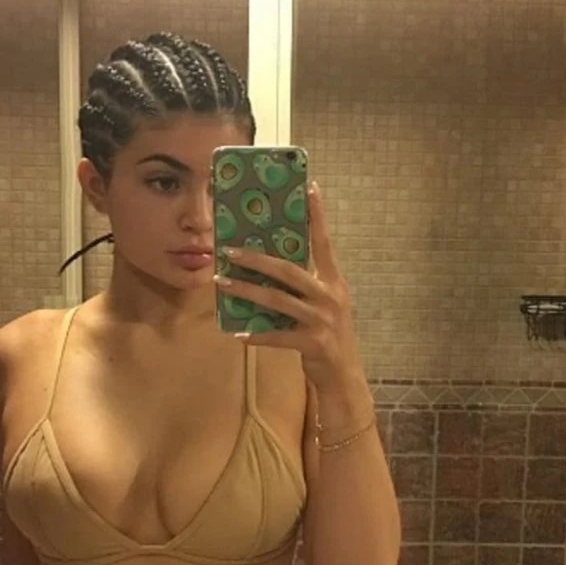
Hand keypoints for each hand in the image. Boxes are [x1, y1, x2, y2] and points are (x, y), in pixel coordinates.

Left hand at [213, 181, 360, 394]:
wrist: (343, 376)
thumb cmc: (326, 336)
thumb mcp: (322, 305)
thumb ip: (304, 286)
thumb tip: (268, 265)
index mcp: (333, 282)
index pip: (323, 242)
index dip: (317, 215)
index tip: (310, 187)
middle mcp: (330, 296)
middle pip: (290, 270)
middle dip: (257, 259)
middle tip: (229, 250)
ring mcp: (322, 320)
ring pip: (278, 300)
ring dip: (247, 292)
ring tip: (222, 284)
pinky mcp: (313, 343)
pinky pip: (278, 336)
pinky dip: (257, 335)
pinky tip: (237, 334)